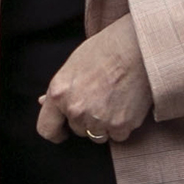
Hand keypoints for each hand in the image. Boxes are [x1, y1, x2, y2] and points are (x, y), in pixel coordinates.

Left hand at [36, 15, 153, 145]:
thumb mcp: (73, 64)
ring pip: (97, 135)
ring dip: (103, 125)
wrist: (138, 48)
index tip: (62, 132)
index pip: (47, 128)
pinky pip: (117, 136)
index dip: (55, 131)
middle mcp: (76, 110)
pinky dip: (122, 126)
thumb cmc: (106, 50)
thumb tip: (44, 102)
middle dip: (85, 120)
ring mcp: (98, 119)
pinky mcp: (121, 125)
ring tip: (113, 101)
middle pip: (77, 129)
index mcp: (59, 93)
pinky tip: (126, 106)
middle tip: (99, 99)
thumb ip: (59, 89)